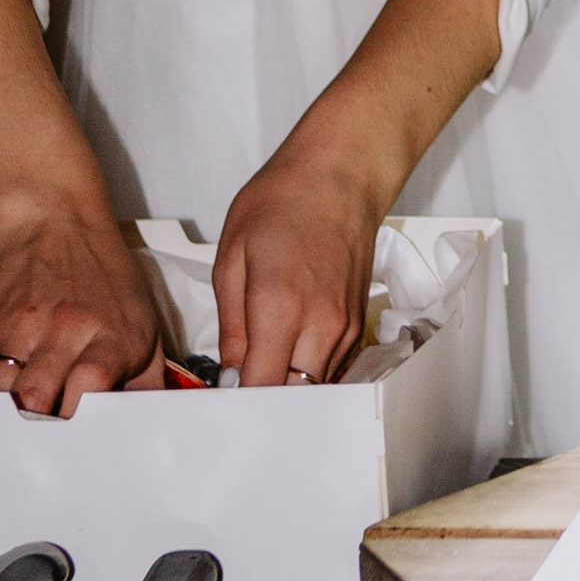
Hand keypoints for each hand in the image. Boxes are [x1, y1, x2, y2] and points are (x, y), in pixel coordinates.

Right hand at [0, 202, 163, 419]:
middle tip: (43, 439)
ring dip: (5, 415)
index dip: (80, 418)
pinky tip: (0, 397)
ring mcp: (19, 328)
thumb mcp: (144, 324)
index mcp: (111, 336)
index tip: (80, 437)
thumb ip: (145, 380)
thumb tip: (148, 425)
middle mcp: (64, 332)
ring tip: (18, 422)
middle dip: (37, 428)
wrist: (55, 225)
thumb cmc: (106, 278)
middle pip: (35, 398)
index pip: (91, 385)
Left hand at [213, 145, 380, 385]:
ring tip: (262, 371)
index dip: (239, 403)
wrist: (340, 177)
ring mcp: (347, 327)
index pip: (262, 388)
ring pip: (316, 387)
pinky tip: (289, 352)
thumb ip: (230, 327)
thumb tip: (230, 376)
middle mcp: (321, 325)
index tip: (220, 401)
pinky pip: (332, 368)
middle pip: (294, 397)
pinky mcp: (359, 324)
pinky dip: (309, 371)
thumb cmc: (281, 204)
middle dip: (265, 402)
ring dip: (289, 388)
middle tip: (237, 393)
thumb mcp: (232, 259)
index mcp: (280, 308)